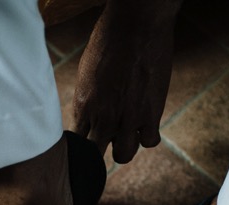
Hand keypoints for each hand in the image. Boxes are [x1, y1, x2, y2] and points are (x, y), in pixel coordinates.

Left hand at [73, 1, 179, 163]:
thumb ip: (88, 99)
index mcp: (83, 106)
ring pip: (124, 155)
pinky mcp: (152, 114)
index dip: (83, 144)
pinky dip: (149, 135)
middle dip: (100, 149)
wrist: (136, 25)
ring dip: (125, 146)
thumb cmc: (108, 41)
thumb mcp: (87, 73)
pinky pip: (150, 141)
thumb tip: (88, 114)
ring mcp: (128, 118)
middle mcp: (103, 117)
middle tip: (107, 138)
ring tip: (128, 131)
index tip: (88, 138)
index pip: (76, 142)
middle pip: (96, 155)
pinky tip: (146, 123)